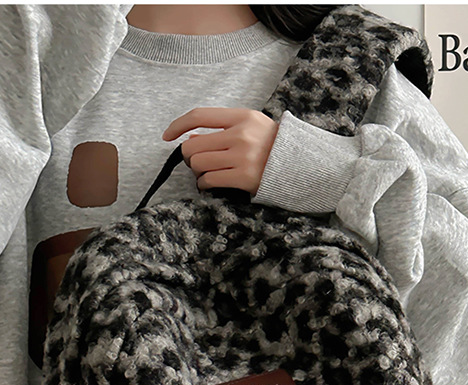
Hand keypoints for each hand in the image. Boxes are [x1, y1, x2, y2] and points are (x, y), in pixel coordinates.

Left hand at [162, 107, 277, 195]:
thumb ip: (224, 127)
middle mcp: (240, 135)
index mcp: (241, 117)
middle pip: (193, 145)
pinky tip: (210, 183)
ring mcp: (242, 157)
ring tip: (209, 172)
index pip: (200, 116)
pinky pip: (209, 180)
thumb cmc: (271, 146)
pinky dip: (204, 184)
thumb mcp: (252, 125)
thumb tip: (190, 138)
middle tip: (199, 161)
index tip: (167, 136)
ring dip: (198, 171)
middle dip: (190, 156)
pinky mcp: (243, 177)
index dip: (178, 125)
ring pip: (198, 164)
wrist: (299, 165)